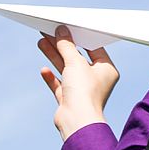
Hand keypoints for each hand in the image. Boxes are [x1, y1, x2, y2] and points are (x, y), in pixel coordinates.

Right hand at [37, 25, 119, 141]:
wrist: (76, 122)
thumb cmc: (84, 92)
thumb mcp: (75, 62)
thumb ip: (67, 46)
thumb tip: (61, 31)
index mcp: (107, 70)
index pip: (94, 48)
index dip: (80, 37)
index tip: (68, 27)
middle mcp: (96, 80)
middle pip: (77, 57)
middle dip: (63, 45)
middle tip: (50, 31)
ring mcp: (82, 90)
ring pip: (66, 69)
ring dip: (54, 56)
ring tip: (41, 41)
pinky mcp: (70, 100)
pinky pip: (60, 85)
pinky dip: (52, 77)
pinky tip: (44, 70)